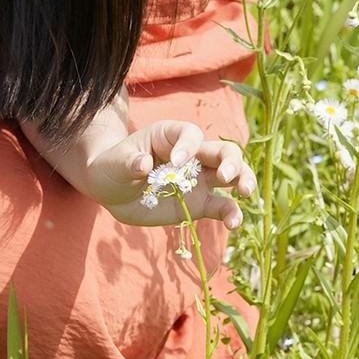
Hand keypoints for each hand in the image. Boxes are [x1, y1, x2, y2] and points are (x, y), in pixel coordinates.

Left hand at [84, 118, 256, 228]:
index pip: (190, 134)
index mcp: (171, 136)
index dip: (187, 146)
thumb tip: (143, 164)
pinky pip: (222, 206)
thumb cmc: (113, 167)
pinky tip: (232, 224)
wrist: (114, 191)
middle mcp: (192, 155)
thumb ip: (129, 162)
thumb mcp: (116, 163)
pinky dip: (231, 214)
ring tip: (245, 193)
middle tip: (226, 177)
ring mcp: (199, 179)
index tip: (175, 162)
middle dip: (231, 161)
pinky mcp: (200, 203)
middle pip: (224, 151)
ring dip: (244, 180)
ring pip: (233, 175)